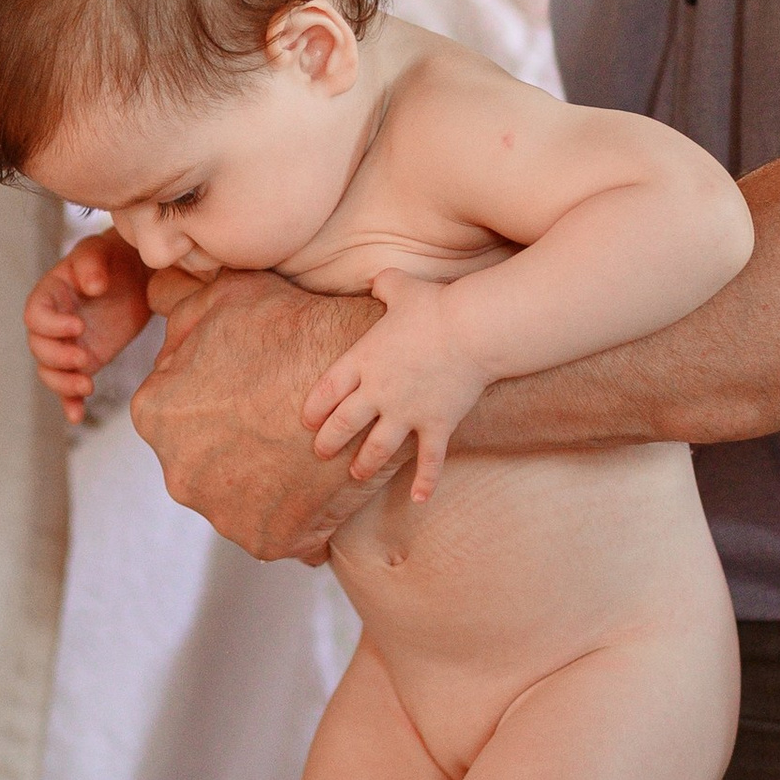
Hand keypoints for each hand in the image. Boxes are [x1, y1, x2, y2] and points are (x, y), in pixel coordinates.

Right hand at [24, 229, 153, 418]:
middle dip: (58, 358)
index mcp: (49, 295)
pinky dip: (69, 403)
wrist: (137, 275)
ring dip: (62, 384)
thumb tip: (92, 287)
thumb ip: (92, 264)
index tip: (78, 326)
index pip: (35, 316)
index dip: (51, 326)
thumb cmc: (112, 257)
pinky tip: (76, 416)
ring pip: (50, 372)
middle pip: (39, 349)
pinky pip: (69, 386)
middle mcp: (53, 324)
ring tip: (87, 386)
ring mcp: (68, 345)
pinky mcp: (86, 361)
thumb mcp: (100, 251)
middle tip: (85, 359)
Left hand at [132, 269, 392, 562]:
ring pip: (237, 499)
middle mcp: (177, 472)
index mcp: (155, 415)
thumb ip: (176, 302)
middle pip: (203, 461)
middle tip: (280, 422)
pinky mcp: (266, 541)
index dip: (218, 396)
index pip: (178, 412)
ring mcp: (220, 514)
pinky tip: (317, 490)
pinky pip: (275, 533)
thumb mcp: (224, 295)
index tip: (254, 388)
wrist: (365, 379)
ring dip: (264, 484)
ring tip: (303, 455)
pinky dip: (295, 518)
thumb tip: (151, 302)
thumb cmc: (292, 328)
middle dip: (235, 446)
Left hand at [303, 294, 484, 495]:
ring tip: (356, 473)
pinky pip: (428, 461)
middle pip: (344, 423)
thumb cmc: (436, 306)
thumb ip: (385, 284)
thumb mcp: (402, 287)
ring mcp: (407, 412)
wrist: (472, 329)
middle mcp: (379, 391)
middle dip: (329, 441)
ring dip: (364, 463)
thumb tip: (378, 279)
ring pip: (377, 447)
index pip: (328, 389)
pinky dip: (425, 483)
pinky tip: (418, 500)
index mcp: (364, 359)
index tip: (307, 421)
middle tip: (321, 453)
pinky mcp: (436, 424)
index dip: (315, 407)